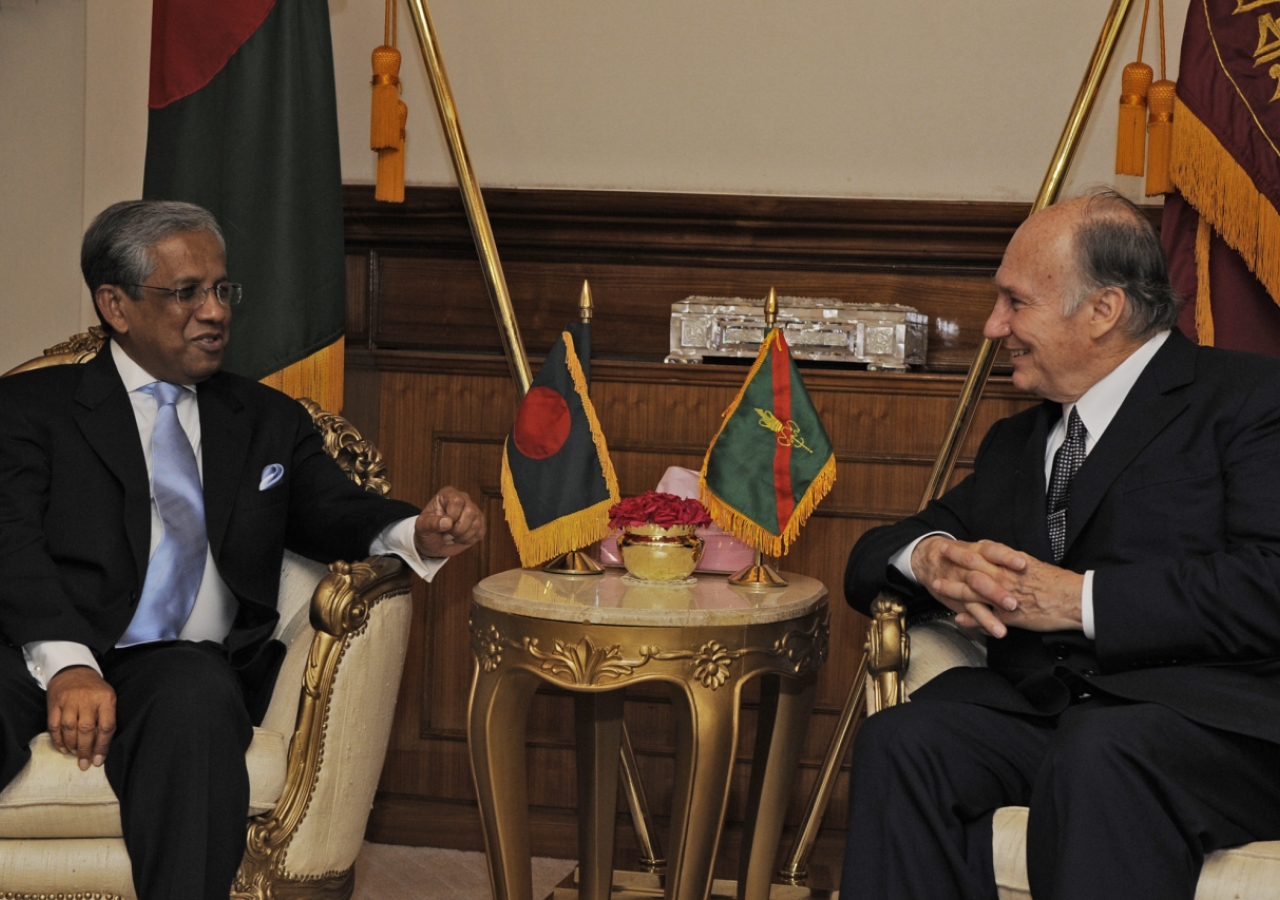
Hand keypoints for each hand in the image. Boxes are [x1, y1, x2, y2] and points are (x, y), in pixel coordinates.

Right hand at [47, 666, 115, 769]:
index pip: (106, 726)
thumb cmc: (94, 690)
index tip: (98, 761)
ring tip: (75, 754)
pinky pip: (54, 725)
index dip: (103, 746)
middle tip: (85, 764)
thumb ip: (107, 718)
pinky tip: (63, 748)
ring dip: (72, 745)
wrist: (74, 671)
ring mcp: (69, 700)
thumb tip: (102, 747)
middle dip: (86, 750)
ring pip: (69, 728)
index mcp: (106, 698)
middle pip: (87, 729)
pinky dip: (58, 740)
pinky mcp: (54, 703)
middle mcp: (87, 699)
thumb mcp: (107, 698)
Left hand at [414, 486, 484, 558]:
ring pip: (477, 523)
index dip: (451, 517)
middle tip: (447, 534)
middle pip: (470, 512)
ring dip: (463, 536)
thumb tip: (448, 522)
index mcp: (448, 494)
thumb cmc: (426, 531)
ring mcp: (473, 510)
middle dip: (458, 529)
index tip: (441, 526)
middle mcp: (463, 498)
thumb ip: (431, 523)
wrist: (433, 543)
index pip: (457, 502)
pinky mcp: (479, 522)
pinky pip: (481, 531)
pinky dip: (469, 539)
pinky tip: (460, 538)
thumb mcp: (421, 527)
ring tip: (452, 536)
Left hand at [912, 537, 1083, 636]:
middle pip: (973, 567)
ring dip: (954, 588)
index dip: (964, 549)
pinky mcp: (1010, 614)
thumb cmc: (1058, 583)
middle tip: (935, 557)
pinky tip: (959, 619)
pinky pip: (987, 617)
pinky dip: (972, 618)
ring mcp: (1005, 595)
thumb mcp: (1033, 568)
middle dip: (952, 562)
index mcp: (1011, 564)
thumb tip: (1004, 561)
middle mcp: (1005, 576)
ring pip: (974, 590)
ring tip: (937, 586)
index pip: (982, 553)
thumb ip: (1014, 565)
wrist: (1074, 599)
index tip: (949, 545)